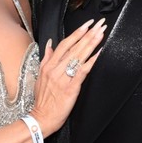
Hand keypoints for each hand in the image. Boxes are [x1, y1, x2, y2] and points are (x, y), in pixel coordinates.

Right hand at [29, 18, 105, 135]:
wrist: (42, 118)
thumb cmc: (42, 100)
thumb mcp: (40, 76)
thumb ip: (46, 58)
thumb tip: (49, 44)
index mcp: (48, 65)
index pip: (64, 44)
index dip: (77, 33)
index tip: (87, 24)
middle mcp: (55, 69)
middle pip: (75, 47)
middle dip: (88, 34)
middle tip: (99, 24)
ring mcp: (63, 78)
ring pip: (79, 56)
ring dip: (91, 43)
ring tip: (101, 34)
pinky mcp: (71, 88)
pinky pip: (82, 71)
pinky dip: (91, 61)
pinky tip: (98, 53)